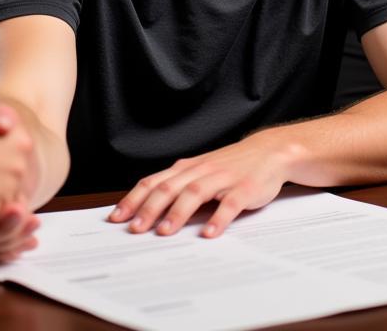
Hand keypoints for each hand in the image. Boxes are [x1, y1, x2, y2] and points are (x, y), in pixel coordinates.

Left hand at [108, 128, 296, 239]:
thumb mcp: (201, 170)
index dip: (134, 198)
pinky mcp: (244, 189)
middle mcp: (201, 170)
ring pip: (195, 193)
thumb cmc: (231, 165)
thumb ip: (179, 185)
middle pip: (170, 187)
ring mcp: (223, 178)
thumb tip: (148, 208)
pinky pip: (229, 204)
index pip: (154, 181)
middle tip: (134, 229)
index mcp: (187, 168)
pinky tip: (208, 234)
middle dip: (149, 208)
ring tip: (164, 232)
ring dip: (177, 213)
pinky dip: (218, 218)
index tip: (117, 217)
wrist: (270, 152)